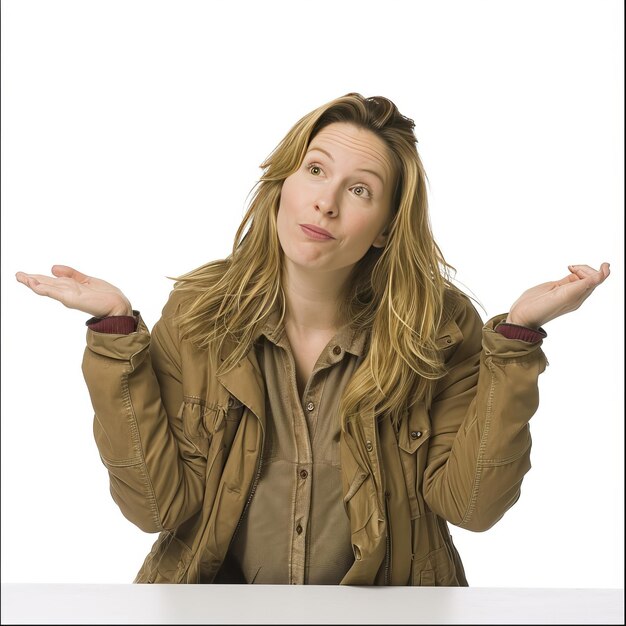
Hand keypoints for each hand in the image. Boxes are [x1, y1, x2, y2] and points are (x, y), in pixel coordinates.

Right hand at [15, 265, 132, 317]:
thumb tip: (53, 268)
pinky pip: (55, 292)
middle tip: (17, 275)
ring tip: (21, 277)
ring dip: (33, 282)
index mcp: (70, 287)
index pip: (50, 281)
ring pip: (47, 288)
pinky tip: (34, 284)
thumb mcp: (86, 280)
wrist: (117, 305)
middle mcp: (67, 291)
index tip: (22, 274)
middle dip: (30, 280)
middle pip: (45, 284)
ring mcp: (69, 295)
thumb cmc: (105, 295)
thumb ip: (71, 274)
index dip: (36, 277)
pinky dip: (44, 288)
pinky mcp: (72, 298)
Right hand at [506, 263, 610, 327]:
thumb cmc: (541, 309)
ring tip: (570, 267)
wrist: (523, 315)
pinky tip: (569, 268)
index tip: (603, 263)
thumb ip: (583, 285)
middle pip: (591, 277)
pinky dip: (574, 270)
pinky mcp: (558, 287)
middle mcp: (575, 295)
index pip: (596, 281)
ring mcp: (566, 291)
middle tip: (571, 268)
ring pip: (582, 276)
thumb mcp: (565, 296)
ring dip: (580, 268)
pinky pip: (572, 278)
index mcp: (578, 298)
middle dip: (585, 268)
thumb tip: (601, 275)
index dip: (600, 272)